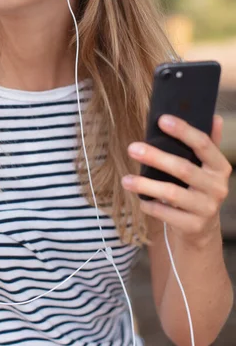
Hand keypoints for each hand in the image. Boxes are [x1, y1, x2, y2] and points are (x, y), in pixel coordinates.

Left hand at [121, 114, 231, 245]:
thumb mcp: (205, 167)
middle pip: (183, 168)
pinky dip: (150, 206)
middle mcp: (218, 188)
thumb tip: (215, 117)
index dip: (183, 131)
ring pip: (172, 193)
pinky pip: (165, 213)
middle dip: (156, 157)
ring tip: (125, 180)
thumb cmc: (197, 188)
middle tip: (132, 148)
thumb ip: (208, 144)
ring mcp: (207, 209)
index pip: (203, 144)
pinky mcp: (193, 226)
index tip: (161, 119)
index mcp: (220, 167)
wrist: (201, 229)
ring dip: (145, 185)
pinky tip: (140, 200)